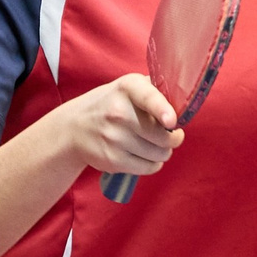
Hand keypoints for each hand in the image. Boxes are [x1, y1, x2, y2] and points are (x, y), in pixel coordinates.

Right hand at [61, 74, 182, 178]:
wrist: (73, 129)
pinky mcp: (112, 160)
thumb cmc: (110, 105)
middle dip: (173, 138)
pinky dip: (152, 164)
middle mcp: (118, 112)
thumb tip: (183, 102)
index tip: (172, 122)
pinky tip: (144, 156)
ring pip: (159, 154)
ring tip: (154, 145)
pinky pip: (148, 168)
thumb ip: (154, 90)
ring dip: (163, 152)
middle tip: (169, 135)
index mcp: (127, 88)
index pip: (148, 98)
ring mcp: (114, 138)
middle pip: (163, 136)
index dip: (163, 111)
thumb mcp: (127, 88)